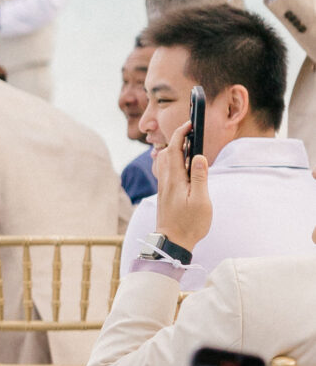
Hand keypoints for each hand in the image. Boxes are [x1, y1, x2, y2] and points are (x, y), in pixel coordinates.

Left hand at [153, 130, 211, 252]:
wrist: (172, 242)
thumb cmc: (189, 224)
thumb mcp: (200, 201)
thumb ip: (200, 178)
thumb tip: (199, 156)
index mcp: (174, 179)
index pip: (175, 148)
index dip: (182, 133)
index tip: (191, 123)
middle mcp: (165, 180)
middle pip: (167, 152)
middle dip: (178, 139)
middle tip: (193, 134)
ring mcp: (164, 186)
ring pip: (165, 161)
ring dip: (176, 150)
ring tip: (191, 149)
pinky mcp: (165, 193)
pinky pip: (167, 170)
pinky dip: (175, 161)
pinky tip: (186, 167)